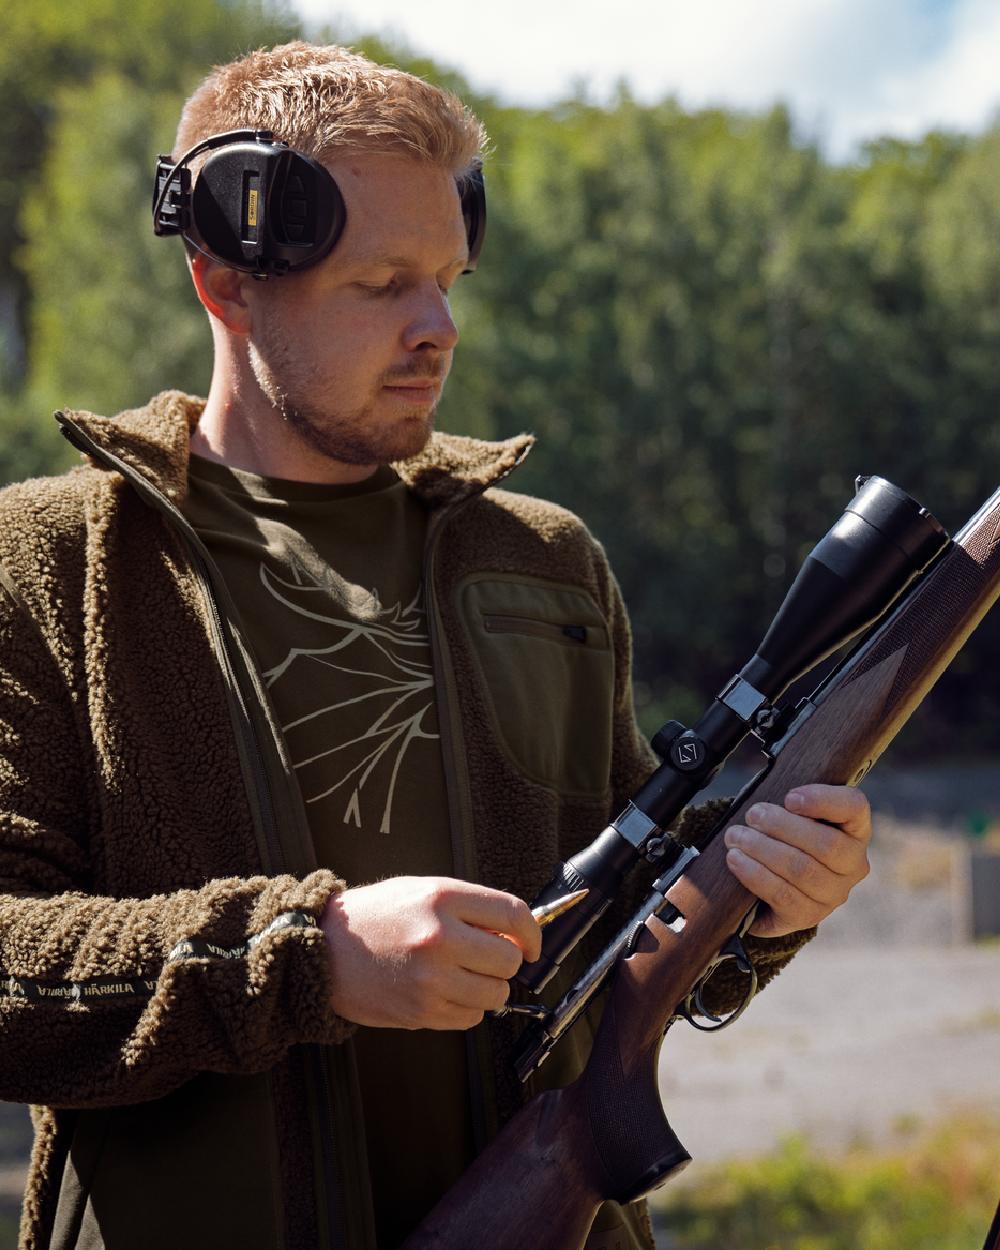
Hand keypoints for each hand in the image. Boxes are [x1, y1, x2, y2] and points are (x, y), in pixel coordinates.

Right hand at [320, 875, 541, 1029]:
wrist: (324, 950)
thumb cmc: (377, 916)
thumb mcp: (422, 890)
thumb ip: (469, 907)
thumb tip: (516, 933)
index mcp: (442, 899)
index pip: (512, 914)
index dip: (532, 933)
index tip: (530, 945)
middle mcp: (440, 938)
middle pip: (508, 960)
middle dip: (505, 962)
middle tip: (485, 958)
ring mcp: (430, 979)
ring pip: (495, 995)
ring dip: (488, 988)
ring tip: (462, 976)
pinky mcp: (421, 1012)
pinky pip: (470, 1018)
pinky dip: (466, 1008)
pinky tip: (444, 992)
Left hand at [723, 783, 871, 937]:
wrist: (769, 889)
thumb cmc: (782, 838)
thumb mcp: (791, 817)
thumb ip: (790, 807)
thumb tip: (764, 808)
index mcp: (854, 830)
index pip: (854, 807)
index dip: (823, 800)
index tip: (789, 797)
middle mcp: (853, 865)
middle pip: (826, 843)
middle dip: (782, 826)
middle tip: (752, 815)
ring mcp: (834, 894)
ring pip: (802, 870)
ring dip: (763, 849)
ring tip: (735, 837)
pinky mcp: (809, 916)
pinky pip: (783, 895)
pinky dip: (755, 874)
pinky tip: (735, 860)